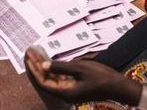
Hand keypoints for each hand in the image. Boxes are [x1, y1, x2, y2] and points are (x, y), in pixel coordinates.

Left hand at [24, 47, 140, 104]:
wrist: (118, 87)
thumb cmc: (101, 77)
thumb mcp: (80, 68)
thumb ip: (60, 67)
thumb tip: (43, 65)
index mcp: (65, 92)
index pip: (43, 82)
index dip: (34, 69)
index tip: (29, 57)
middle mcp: (66, 94)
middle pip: (46, 81)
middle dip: (37, 66)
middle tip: (30, 52)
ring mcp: (70, 91)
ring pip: (52, 80)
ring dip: (44, 67)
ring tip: (36, 54)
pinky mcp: (75, 88)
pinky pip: (59, 79)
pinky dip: (53, 70)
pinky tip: (49, 61)